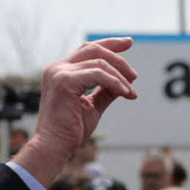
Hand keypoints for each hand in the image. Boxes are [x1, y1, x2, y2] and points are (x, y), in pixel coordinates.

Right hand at [14, 38, 136, 185]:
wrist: (54, 147)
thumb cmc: (70, 131)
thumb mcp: (92, 106)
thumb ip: (105, 91)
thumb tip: (125, 81)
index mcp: (61, 71)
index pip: (87, 49)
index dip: (109, 44)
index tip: (128, 43)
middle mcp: (57, 68)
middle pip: (93, 49)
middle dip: (118, 55)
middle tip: (135, 74)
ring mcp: (59, 72)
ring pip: (99, 62)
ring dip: (120, 76)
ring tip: (131, 92)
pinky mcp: (65, 81)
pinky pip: (98, 74)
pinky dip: (115, 83)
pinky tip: (125, 94)